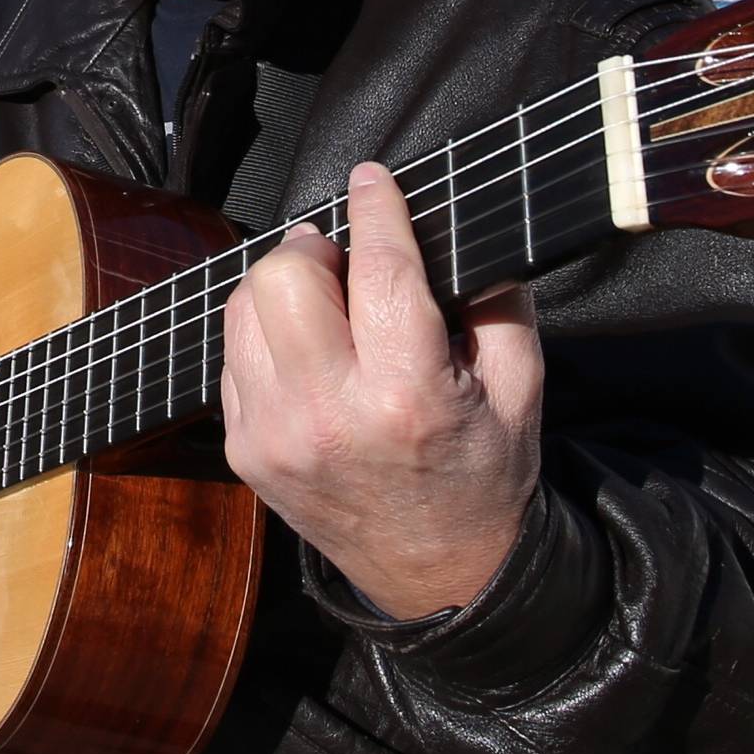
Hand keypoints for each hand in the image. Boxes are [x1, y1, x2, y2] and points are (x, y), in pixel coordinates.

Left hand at [221, 163, 543, 619]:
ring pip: (245, 308)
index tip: (372, 176)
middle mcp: (329, 417)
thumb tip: (463, 232)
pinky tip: (306, 346)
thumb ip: (499, 302)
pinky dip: (265, 332)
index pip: (380, 272)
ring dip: (283, 285)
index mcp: (407, 398)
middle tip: (346, 257)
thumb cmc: (483, 472)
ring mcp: (275, 436)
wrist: (439, 577)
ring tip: (326, 299)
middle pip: (285, 279)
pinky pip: (234, 353)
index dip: (375, 208)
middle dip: (315, 248)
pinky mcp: (245, 450)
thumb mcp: (520, 388)